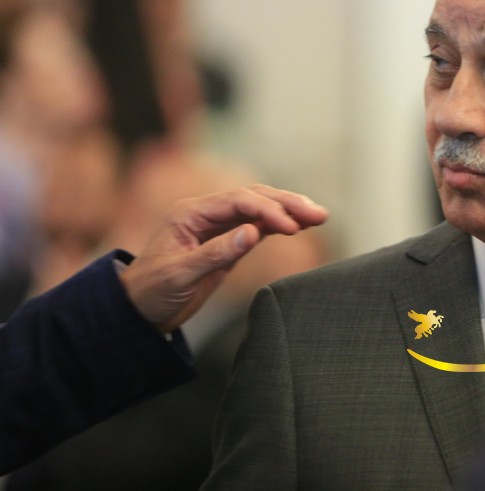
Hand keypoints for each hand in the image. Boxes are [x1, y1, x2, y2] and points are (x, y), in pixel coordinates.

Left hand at [119, 184, 328, 332]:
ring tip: (319, 216)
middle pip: (254, 197)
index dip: (268, 210)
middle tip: (319, 214)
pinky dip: (280, 224)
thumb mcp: (179, 275)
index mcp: (190, 213)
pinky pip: (258, 225)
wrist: (138, 313)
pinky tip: (301, 225)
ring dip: (289, 211)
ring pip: (260, 209)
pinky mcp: (228, 241)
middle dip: (287, 203)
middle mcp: (205, 213)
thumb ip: (216, 253)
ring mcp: (218, 226)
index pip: (238, 201)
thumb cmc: (151, 293)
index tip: (292, 227)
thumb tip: (253, 234)